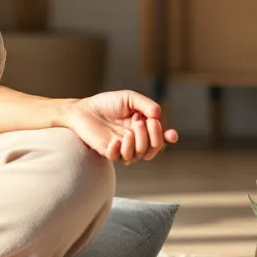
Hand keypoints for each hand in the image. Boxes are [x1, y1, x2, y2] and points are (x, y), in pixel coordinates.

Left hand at [61, 90, 177, 164]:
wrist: (84, 109)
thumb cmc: (107, 103)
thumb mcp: (129, 98)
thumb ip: (145, 104)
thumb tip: (158, 114)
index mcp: (143, 129)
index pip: (160, 138)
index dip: (168, 138)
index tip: (172, 134)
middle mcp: (135, 141)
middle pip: (153, 148)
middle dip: (152, 136)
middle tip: (141, 121)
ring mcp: (122, 148)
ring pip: (138, 155)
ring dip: (138, 142)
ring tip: (130, 128)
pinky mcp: (108, 152)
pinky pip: (118, 158)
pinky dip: (120, 150)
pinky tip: (115, 140)